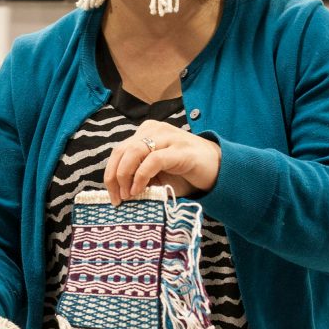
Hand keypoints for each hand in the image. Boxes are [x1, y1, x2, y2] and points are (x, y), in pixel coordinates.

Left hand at [103, 121, 221, 205]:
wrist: (218, 169)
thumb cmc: (184, 173)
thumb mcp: (156, 175)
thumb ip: (138, 176)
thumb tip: (118, 191)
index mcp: (146, 133)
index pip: (119, 151)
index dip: (110, 174)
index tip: (113, 196)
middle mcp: (154, 130)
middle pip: (122, 151)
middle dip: (114, 177)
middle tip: (118, 199)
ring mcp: (168, 138)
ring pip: (134, 152)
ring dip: (125, 176)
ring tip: (129, 195)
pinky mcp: (180, 150)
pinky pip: (153, 160)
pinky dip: (141, 176)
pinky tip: (139, 190)